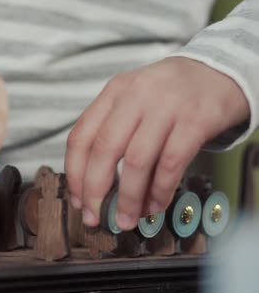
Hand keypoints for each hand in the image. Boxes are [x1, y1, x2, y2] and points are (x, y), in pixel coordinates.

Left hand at [65, 57, 248, 230]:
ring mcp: (166, 107)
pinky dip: (160, 191)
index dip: (74, 174)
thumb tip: (91, 185)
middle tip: (94, 218)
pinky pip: (171, 164)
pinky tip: (154, 206)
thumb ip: (109, 131)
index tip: (76, 200)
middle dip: (95, 191)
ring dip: (129, 198)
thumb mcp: (130, 99)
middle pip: (104, 150)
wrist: (217, 72)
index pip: (80, 136)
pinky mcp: (195, 121)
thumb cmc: (166, 95)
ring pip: (137, 161)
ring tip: (126, 220)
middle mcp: (136, 97)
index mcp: (113, 92)